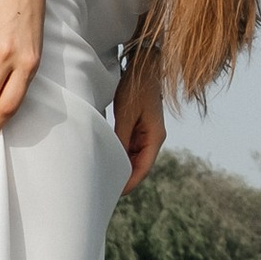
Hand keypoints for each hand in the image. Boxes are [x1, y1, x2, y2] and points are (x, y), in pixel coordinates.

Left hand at [112, 53, 166, 188]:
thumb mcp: (125, 114)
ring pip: (135, 157)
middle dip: (126, 178)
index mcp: (155, 137)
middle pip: (140, 165)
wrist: (144, 66)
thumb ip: (121, 138)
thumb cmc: (136, 88)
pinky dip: (122, 154)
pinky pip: (131, 147)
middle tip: (107, 189)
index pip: (143, 168)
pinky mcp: (141, 127)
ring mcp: (148, 133)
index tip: (116, 193)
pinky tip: (109, 158)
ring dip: (123, 166)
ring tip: (105, 176)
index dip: (130, 183)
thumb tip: (115, 159)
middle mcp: (154, 138)